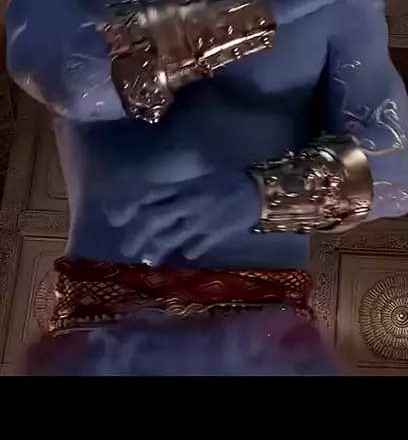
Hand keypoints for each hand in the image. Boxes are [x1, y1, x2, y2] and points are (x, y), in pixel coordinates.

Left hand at [104, 172, 258, 264]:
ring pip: (172, 238)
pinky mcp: (216, 234)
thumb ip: (178, 191)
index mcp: (184, 187)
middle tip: (126, 249)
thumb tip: (156, 202)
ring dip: (157, 250)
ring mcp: (201, 221)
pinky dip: (188, 251)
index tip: (116, 218)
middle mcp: (188, 204)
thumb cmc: (229, 180)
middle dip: (138, 235)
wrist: (259, 190)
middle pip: (155, 220)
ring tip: (148, 260)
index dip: (131, 207)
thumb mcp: (199, 179)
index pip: (150, 196)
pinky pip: (196, 246)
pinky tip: (183, 256)